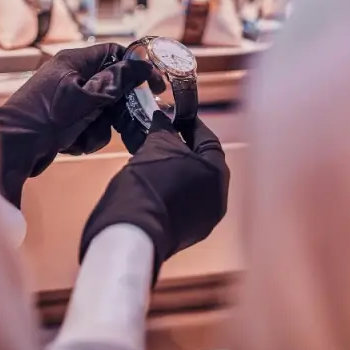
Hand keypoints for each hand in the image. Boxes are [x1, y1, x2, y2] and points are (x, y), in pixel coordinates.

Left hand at [0, 43, 152, 204]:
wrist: (12, 149)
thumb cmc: (44, 117)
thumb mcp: (86, 98)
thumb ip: (117, 81)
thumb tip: (143, 64)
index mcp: (74, 61)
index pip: (114, 53)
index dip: (136, 68)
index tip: (154, 86)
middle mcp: (71, 77)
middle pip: (112, 87)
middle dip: (114, 110)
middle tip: (115, 122)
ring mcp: (67, 99)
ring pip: (103, 112)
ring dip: (98, 129)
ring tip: (81, 136)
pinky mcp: (64, 120)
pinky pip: (89, 127)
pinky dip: (84, 137)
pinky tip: (70, 144)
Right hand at [79, 111, 229, 281]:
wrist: (131, 231)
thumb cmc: (148, 183)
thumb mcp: (155, 147)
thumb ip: (164, 129)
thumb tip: (163, 119)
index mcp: (217, 174)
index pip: (208, 140)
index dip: (191, 125)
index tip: (177, 116)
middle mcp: (218, 198)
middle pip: (204, 164)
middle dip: (184, 148)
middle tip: (165, 135)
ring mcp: (205, 219)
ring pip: (194, 185)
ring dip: (178, 170)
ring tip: (155, 158)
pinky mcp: (188, 233)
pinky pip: (185, 203)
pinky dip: (173, 190)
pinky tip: (155, 183)